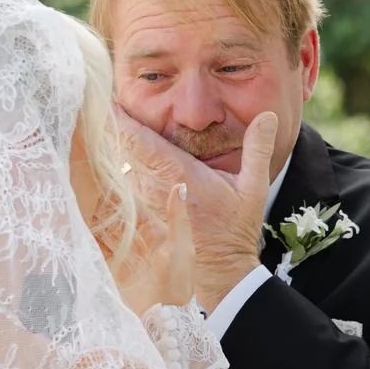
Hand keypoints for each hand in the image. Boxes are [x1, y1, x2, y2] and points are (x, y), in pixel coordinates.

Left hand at [116, 110, 278, 314]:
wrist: (220, 270)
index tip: (109, 98)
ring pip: (119, 166)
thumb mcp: (254, 187)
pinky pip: (123, 184)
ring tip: (104, 123)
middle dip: (111, 126)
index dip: (120, 118)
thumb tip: (269, 115)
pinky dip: (117, 168)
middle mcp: (155, 186)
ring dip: (112, 146)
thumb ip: (258, 149)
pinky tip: (112, 156)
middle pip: (121, 149)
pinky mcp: (144, 212)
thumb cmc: (236, 229)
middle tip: (101, 102)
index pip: (139, 140)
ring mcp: (146, 201)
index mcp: (179, 174)